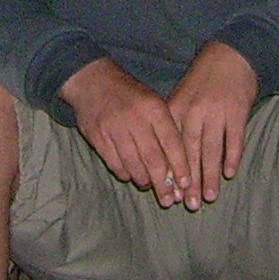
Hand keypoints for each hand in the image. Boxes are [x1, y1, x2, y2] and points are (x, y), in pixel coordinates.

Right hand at [61, 57, 189, 207]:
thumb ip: (165, 130)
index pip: (172, 142)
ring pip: (133, 164)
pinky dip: (124, 173)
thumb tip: (177, 167)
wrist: (92, 80)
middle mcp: (135, 118)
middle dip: (163, 183)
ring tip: (149, 186)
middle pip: (153, 158)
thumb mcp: (153, 102)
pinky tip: (130, 175)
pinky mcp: (96, 136)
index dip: (180, 166)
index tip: (186, 183)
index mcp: (154, 108)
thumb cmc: (130, 95)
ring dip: (143, 180)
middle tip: (169, 200)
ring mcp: (114, 128)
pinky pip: (114, 163)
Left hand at [165, 42, 257, 209]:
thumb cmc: (202, 81)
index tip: (171, 193)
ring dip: (209, 175)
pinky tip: (229, 174)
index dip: (171, 171)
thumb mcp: (181, 97)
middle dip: (190, 181)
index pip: (171, 146)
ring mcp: (216, 111)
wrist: (230, 55)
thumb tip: (169, 161)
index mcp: (176, 109)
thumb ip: (175, 125)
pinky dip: (232, 157)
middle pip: (190, 152)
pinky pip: (234, 139)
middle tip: (190, 204)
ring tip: (209, 196)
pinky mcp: (237, 110)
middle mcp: (194, 111)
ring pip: (211, 150)